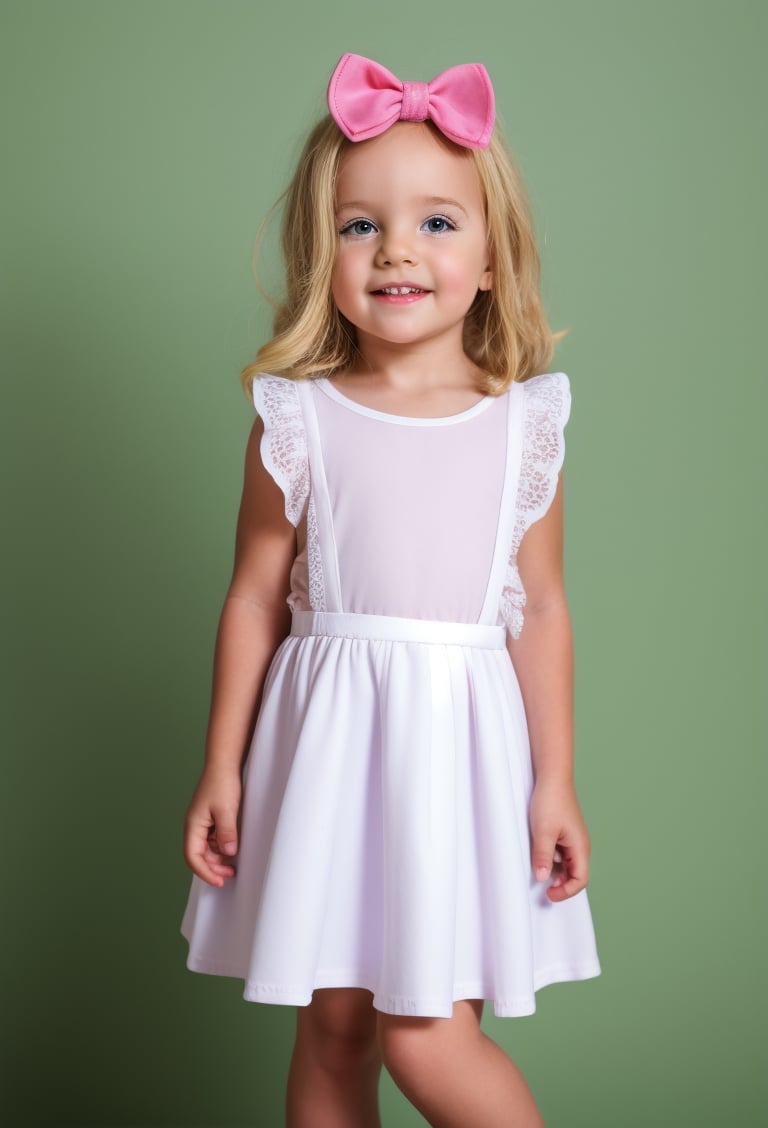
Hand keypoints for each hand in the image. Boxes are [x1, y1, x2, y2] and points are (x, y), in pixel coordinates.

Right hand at [183, 767, 241, 886]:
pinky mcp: (211, 820)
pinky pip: (213, 840)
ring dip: (218, 860)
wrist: (224, 764)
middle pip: (199, 855)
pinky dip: (221, 848)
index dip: (204, 871)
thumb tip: (228, 854)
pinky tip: (233, 850)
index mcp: (193, 825)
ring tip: (233, 866)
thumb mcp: (226, 810)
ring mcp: (203, 823)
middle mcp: (195, 826)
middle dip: (213, 868)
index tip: (219, 881)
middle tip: (230, 875)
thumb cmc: (222, 783)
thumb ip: (227, 833)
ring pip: (207, 849)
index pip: (192, 856)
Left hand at [529, 779, 590, 902]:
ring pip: (566, 864)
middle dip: (560, 883)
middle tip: (542, 884)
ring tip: (538, 865)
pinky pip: (560, 853)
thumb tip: (542, 879)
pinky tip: (539, 851)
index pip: (581, 879)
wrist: (551, 777)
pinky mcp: (564, 833)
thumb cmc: (550, 801)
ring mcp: (572, 839)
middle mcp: (580, 845)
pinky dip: (551, 858)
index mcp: (580, 847)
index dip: (566, 891)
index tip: (548, 894)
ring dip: (554, 870)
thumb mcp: (543, 831)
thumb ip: (543, 856)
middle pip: (575, 874)